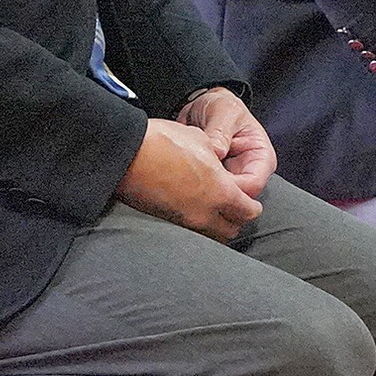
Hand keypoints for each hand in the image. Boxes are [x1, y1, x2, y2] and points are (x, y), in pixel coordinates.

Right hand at [117, 118, 263, 242]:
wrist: (124, 154)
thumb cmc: (165, 142)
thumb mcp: (201, 141)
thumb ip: (217, 159)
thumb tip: (217, 162)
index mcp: (221, 192)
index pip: (248, 212)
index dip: (251, 205)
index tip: (249, 199)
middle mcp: (204, 213)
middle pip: (230, 229)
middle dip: (235, 219)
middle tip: (232, 205)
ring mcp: (182, 221)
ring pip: (209, 235)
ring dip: (214, 225)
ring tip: (210, 208)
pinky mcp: (163, 222)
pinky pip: (188, 231)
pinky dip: (194, 225)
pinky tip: (189, 208)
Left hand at [176, 87, 276, 197]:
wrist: (201, 103)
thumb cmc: (221, 105)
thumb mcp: (224, 112)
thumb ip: (221, 133)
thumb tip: (216, 154)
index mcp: (261, 156)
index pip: (253, 185)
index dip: (232, 189)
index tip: (210, 182)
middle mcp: (248, 170)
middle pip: (237, 197)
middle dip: (216, 193)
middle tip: (193, 181)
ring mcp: (230, 176)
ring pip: (220, 198)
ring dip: (203, 191)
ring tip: (186, 175)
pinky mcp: (214, 180)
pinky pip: (206, 192)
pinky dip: (194, 187)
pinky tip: (183, 176)